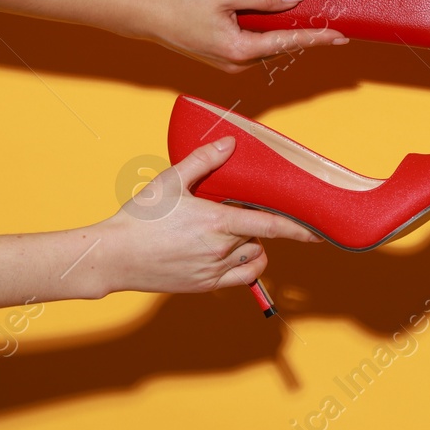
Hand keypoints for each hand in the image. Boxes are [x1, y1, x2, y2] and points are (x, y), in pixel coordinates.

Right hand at [92, 136, 321, 295]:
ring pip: (252, 259)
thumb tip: (230, 143)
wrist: (112, 256)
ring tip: (232, 233)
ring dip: (253, 246)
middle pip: (259, 238)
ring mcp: (212, 270)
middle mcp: (219, 249)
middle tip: (236, 213)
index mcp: (216, 221)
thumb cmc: (139, 217)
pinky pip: (241, 279)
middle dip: (257, 225)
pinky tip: (234, 255)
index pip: (270, 225)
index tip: (318, 232)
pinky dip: (246, 267)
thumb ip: (203, 161)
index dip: (298, 229)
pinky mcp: (203, 286)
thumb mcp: (170, 181)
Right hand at [138, 0, 346, 73]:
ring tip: (311, 22)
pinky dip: (269, 35)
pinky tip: (277, 22)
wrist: (148, 17)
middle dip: (306, 36)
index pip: (289, 42)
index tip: (340, 37)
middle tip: (333, 26)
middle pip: (281, 47)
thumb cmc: (181, 4)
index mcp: (240, 49)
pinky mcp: (224, 58)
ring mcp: (230, 64)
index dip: (317, 38)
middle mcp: (238, 63)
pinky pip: (255, 46)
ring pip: (269, 47)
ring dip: (287, 35)